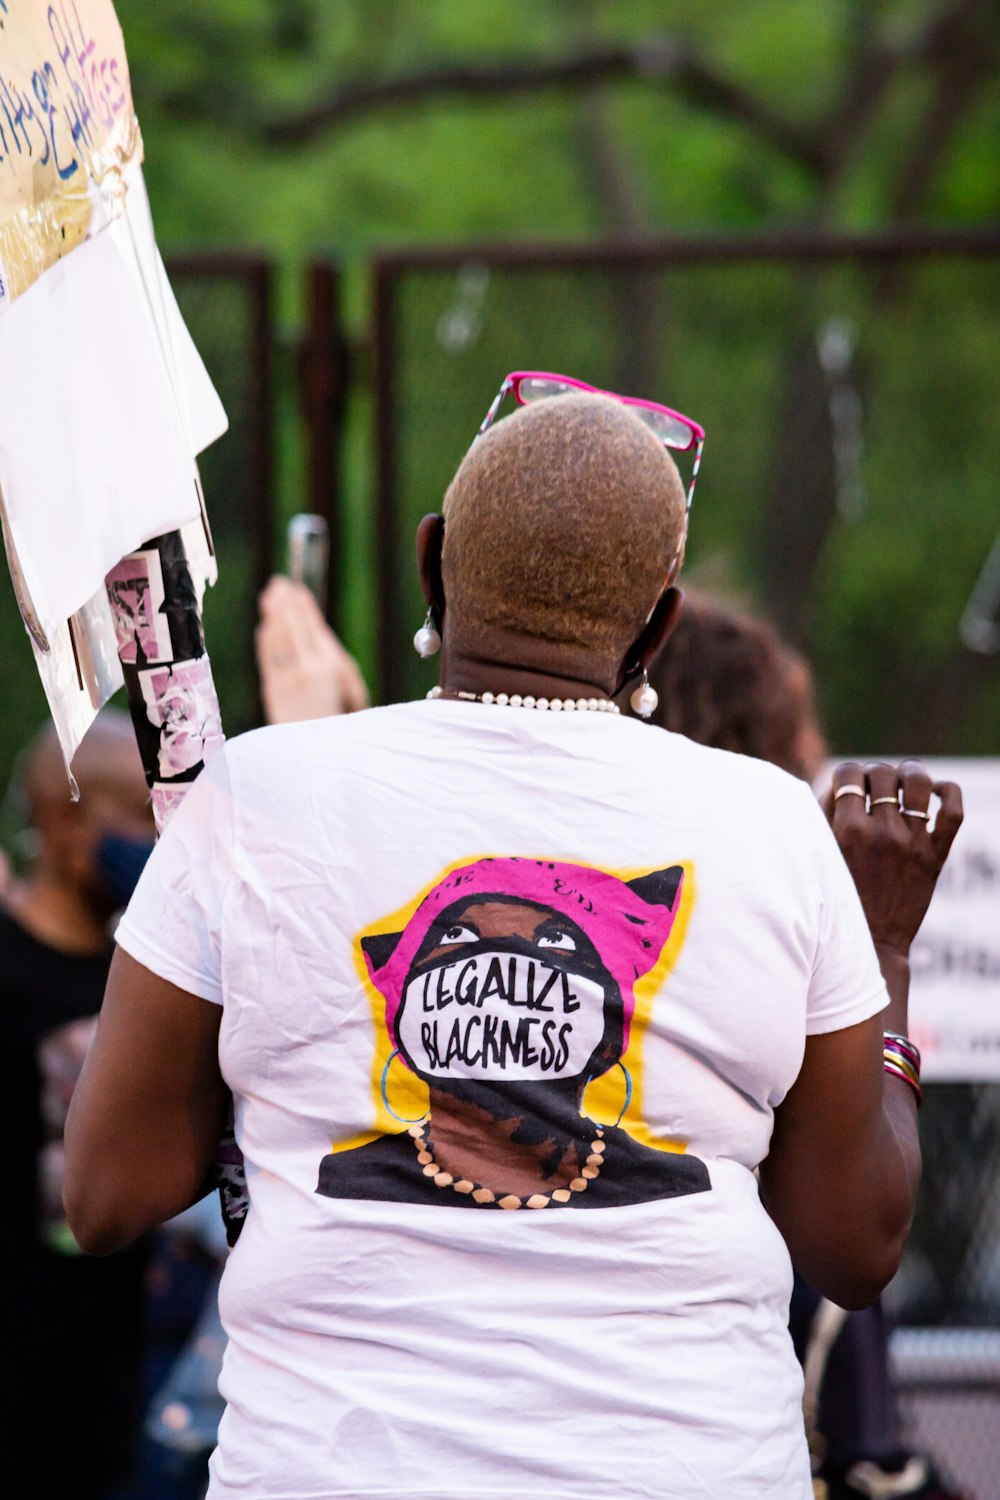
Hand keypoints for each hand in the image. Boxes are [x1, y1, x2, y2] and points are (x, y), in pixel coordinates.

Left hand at [255, 576, 369, 724]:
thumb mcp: (352, 689)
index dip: (302, 606)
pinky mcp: (273, 690)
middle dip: (284, 603)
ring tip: (270, 597)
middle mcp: (308, 668)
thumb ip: (335, 660)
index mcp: (332, 665)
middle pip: (292, 626)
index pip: (313, 626)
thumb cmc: (341, 721)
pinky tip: (265, 627)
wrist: (320, 754)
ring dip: (272, 615)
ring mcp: (287, 679)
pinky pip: (268, 657)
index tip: (296, 588)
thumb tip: (318, 633)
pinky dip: (266, 639)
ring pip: (277, 638)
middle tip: (278, 584)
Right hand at [819, 760, 962, 955]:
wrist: (872, 942)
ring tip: (904, 778)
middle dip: (874, 773)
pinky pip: (953, 811)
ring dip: (909, 772)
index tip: (846, 784)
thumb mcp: (821, 856)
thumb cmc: (837, 898)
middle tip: (871, 787)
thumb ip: (824, 816)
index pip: (849, 774)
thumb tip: (841, 784)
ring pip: (919, 782)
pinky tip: (935, 792)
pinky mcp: (936, 856)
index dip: (846, 773)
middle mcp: (882, 832)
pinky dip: (948, 792)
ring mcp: (913, 843)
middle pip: (882, 773)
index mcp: (847, 831)